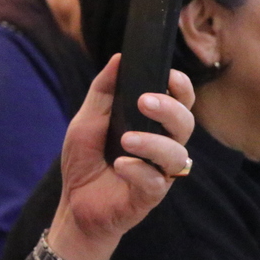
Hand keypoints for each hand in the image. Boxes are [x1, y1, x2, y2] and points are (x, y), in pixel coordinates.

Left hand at [45, 54, 194, 259]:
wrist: (72, 202)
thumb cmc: (85, 160)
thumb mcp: (87, 119)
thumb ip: (104, 90)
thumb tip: (120, 57)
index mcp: (152, 125)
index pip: (180, 102)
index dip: (181, 87)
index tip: (169, 75)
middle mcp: (163, 146)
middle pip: (186, 123)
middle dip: (170, 109)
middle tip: (146, 101)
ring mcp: (159, 173)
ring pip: (177, 154)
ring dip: (154, 142)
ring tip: (127, 139)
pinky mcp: (150, 197)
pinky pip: (156, 182)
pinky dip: (139, 170)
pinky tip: (121, 165)